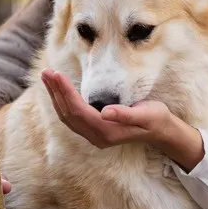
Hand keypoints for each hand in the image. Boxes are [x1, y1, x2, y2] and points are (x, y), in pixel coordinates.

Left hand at [40, 68, 173, 148]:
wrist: (160, 131)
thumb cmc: (155, 119)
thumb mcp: (146, 114)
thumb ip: (125, 115)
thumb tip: (105, 112)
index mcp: (106, 131)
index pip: (78, 111)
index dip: (65, 92)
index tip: (56, 74)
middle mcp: (97, 136)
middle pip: (68, 114)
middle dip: (56, 92)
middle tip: (46, 72)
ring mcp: (94, 136)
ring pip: (67, 117)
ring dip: (56, 97)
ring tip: (47, 78)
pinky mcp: (94, 131)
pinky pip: (72, 118)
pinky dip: (62, 102)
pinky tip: (58, 90)